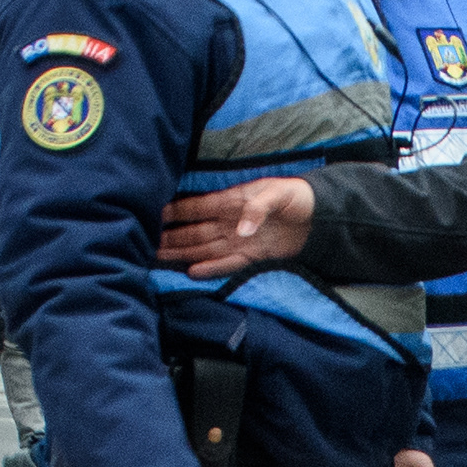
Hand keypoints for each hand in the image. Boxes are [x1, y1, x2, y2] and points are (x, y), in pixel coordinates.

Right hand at [159, 177, 314, 279]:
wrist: (319, 215)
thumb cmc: (296, 196)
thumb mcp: (277, 193)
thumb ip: (258, 207)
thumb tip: (241, 229)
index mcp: (231, 201)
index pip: (196, 207)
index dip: (175, 212)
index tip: (153, 216)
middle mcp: (230, 223)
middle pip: (195, 232)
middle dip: (171, 239)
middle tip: (148, 246)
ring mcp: (240, 240)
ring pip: (205, 249)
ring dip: (183, 255)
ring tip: (160, 259)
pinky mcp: (253, 256)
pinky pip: (228, 263)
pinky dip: (211, 268)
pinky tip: (192, 272)